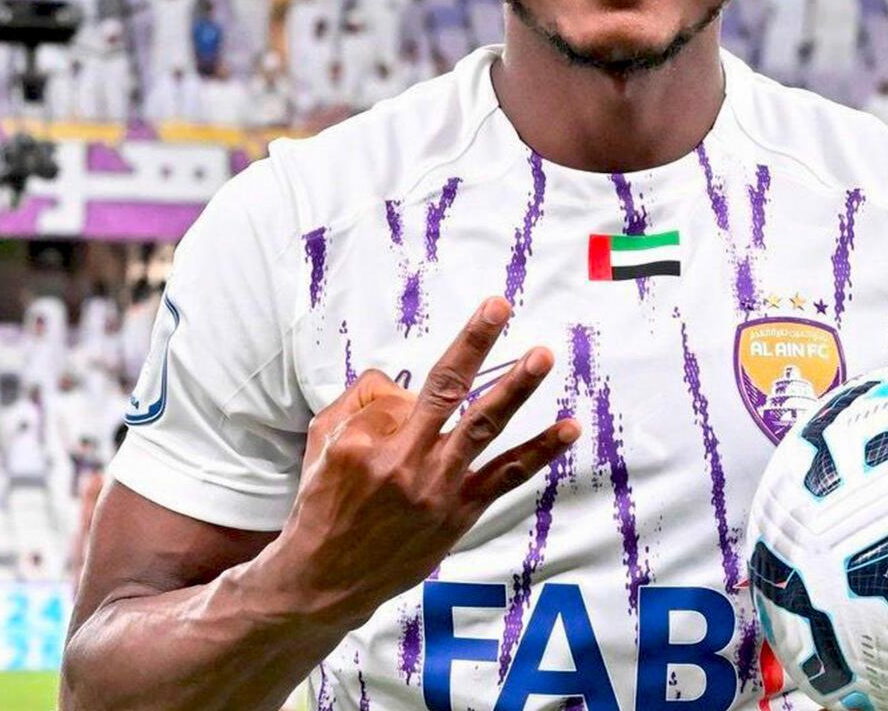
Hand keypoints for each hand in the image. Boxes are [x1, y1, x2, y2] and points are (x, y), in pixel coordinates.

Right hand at [272, 297, 577, 629]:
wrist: (325, 581)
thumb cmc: (322, 507)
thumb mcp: (319, 445)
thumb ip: (357, 403)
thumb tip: (401, 383)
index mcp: (361, 442)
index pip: (394, 393)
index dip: (394, 399)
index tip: (389, 417)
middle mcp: (402, 463)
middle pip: (445, 389)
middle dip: (474, 343)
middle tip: (500, 305)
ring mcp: (435, 490)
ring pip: (481, 426)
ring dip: (515, 388)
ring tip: (541, 356)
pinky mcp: (459, 514)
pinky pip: (505, 476)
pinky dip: (539, 452)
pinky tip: (568, 428)